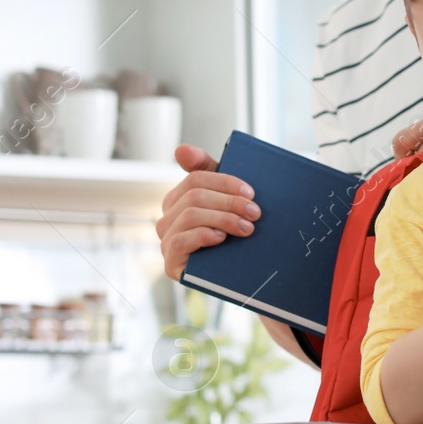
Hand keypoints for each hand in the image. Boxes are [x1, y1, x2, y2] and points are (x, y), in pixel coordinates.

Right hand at [155, 143, 260, 281]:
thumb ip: (208, 169)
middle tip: (256, 213)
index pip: (196, 178)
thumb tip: (181, 149)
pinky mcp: (171, 264)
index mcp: (177, 199)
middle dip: (229, 202)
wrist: (238, 275)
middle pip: (195, 197)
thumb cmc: (230, 230)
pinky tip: (222, 239)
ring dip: (223, 219)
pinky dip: (203, 236)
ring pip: (190, 216)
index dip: (225, 182)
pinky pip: (180, 241)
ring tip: (247, 228)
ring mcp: (166, 241)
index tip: (251, 193)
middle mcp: (167, 218)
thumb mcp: (224, 198)